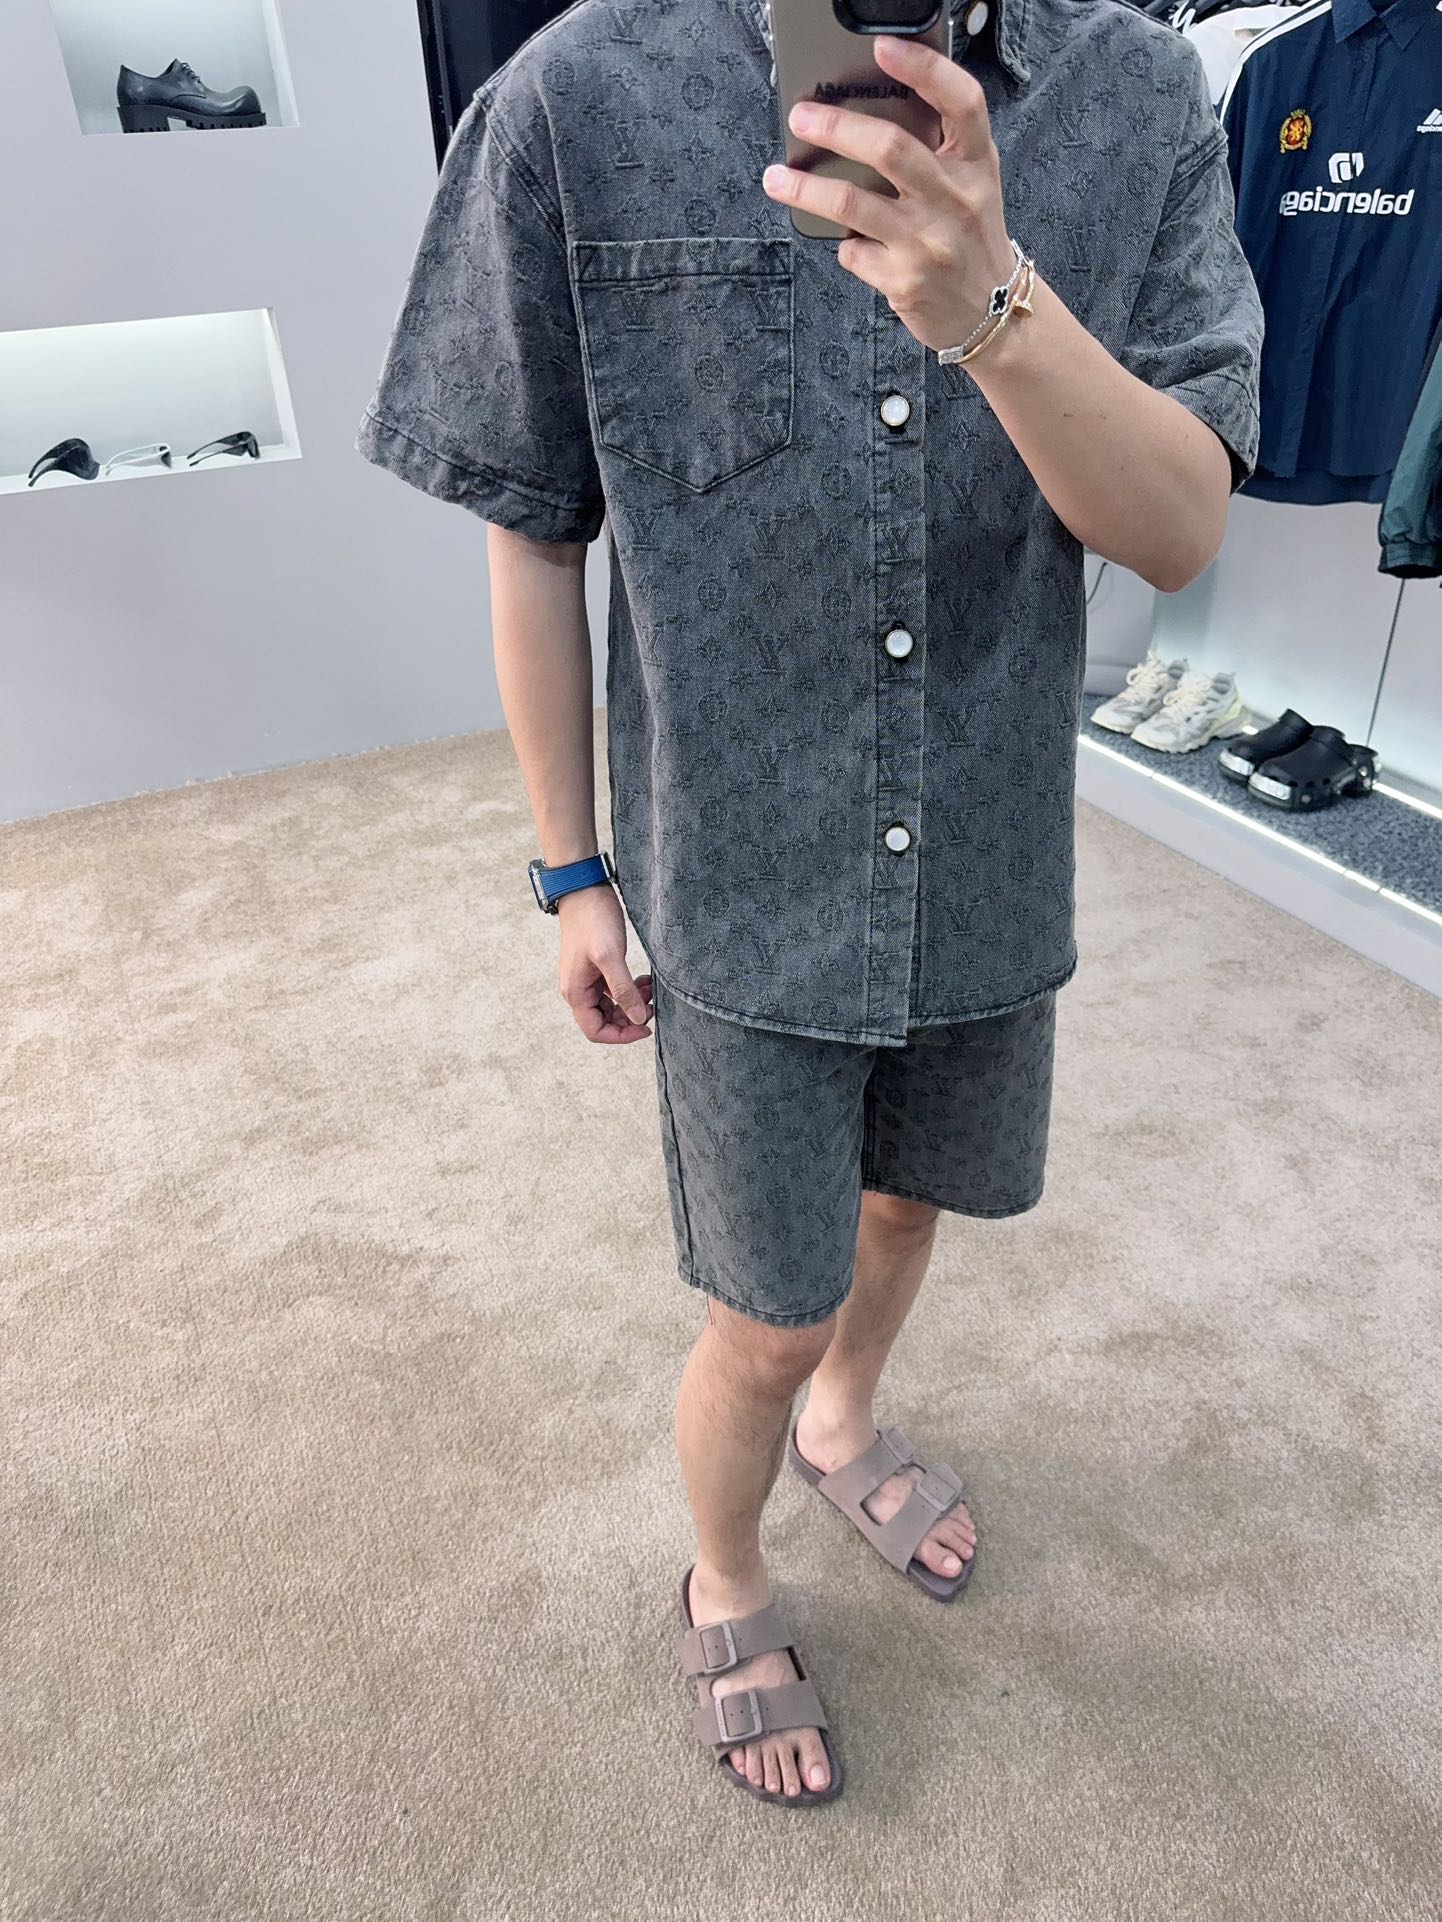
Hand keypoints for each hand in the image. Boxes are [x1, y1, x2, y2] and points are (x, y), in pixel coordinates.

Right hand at [556, 884, 653, 1042]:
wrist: (584, 890)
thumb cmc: (592, 920)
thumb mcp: (610, 955)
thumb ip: (623, 990)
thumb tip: (637, 1019)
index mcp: (576, 992)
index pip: (595, 1031)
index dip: (621, 1035)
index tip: (645, 1027)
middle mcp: (578, 990)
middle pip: (604, 1021)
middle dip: (630, 1018)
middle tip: (651, 1005)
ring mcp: (587, 980)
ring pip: (612, 1006)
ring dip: (632, 1003)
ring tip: (650, 989)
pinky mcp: (596, 969)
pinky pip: (613, 990)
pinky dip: (630, 990)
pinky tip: (644, 981)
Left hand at [762, 33, 1015, 354]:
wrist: (991, 314)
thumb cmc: (969, 237)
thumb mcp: (972, 184)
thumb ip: (936, 150)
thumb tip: (863, 118)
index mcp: (976, 163)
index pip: (961, 102)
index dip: (924, 69)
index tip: (883, 48)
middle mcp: (956, 199)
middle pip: (889, 149)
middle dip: (836, 128)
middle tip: (801, 118)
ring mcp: (929, 243)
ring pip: (853, 203)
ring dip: (806, 189)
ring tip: (776, 178)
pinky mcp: (905, 281)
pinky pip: (853, 252)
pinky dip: (845, 246)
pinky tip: (852, 245)